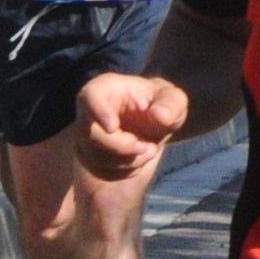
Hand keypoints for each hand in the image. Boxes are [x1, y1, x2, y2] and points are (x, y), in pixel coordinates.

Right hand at [73, 70, 188, 182]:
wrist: (151, 128)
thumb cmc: (158, 105)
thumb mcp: (172, 99)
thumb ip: (172, 104)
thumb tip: (160, 115)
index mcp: (105, 89)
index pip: (90, 96)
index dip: (98, 111)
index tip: (113, 127)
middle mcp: (90, 113)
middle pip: (93, 134)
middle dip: (123, 146)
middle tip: (148, 147)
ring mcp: (88, 137)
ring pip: (100, 156)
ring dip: (131, 158)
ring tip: (150, 148)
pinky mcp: (93, 157)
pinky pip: (107, 169)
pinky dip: (129, 167)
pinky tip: (140, 155)